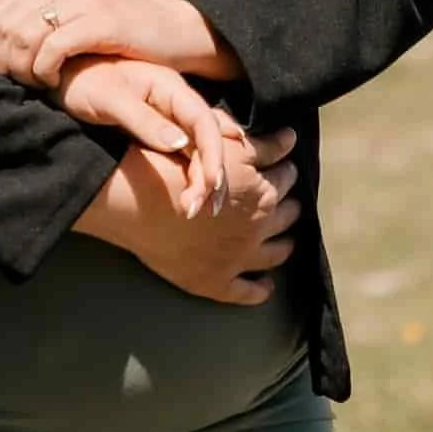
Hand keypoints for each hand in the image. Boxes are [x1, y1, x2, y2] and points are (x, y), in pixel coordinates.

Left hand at [0, 0, 229, 88]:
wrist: (164, 30)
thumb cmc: (108, 31)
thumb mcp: (58, 19)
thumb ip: (14, 14)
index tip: (1, 70)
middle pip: (3, 26)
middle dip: (2, 60)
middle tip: (16, 80)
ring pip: (24, 37)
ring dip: (23, 69)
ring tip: (35, 83)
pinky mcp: (100, 21)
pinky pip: (54, 48)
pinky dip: (46, 70)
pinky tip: (55, 81)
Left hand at [58, 56, 237, 213]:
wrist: (62, 75)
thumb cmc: (83, 81)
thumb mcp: (110, 99)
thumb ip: (144, 120)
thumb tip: (180, 144)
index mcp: (170, 87)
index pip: (203, 122)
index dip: (212, 154)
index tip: (210, 184)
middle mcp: (175, 102)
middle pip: (204, 141)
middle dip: (207, 176)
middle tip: (193, 209)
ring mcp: (166, 117)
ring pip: (195, 151)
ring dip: (199, 180)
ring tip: (190, 209)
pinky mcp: (154, 130)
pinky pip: (182, 153)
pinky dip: (187, 175)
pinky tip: (190, 194)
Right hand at [77, 137, 303, 305]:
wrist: (140, 201)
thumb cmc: (179, 166)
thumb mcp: (225, 146)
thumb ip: (264, 146)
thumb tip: (292, 139)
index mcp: (263, 193)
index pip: (286, 180)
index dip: (285, 171)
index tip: (284, 169)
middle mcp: (257, 229)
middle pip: (284, 217)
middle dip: (289, 207)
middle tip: (289, 203)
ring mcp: (238, 259)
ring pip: (273, 255)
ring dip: (283, 246)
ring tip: (285, 241)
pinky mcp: (215, 282)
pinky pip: (245, 292)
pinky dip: (260, 290)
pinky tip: (266, 286)